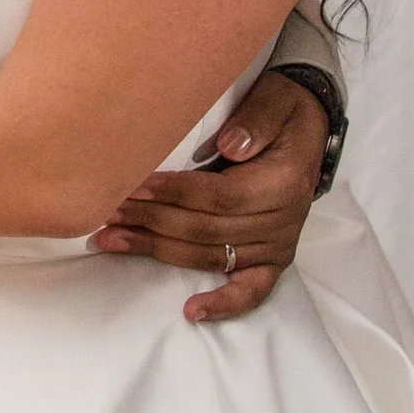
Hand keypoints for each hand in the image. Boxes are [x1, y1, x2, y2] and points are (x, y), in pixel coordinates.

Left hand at [91, 70, 329, 324]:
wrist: (307, 129)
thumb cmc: (282, 111)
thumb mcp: (274, 101)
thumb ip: (255, 120)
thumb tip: (230, 145)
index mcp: (283, 182)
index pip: (219, 196)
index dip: (174, 193)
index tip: (133, 186)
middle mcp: (282, 221)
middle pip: (206, 229)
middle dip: (151, 220)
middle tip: (106, 211)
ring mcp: (277, 246)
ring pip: (211, 256)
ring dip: (157, 251)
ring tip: (110, 240)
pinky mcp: (272, 261)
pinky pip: (251, 291)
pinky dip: (224, 305)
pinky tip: (191, 312)